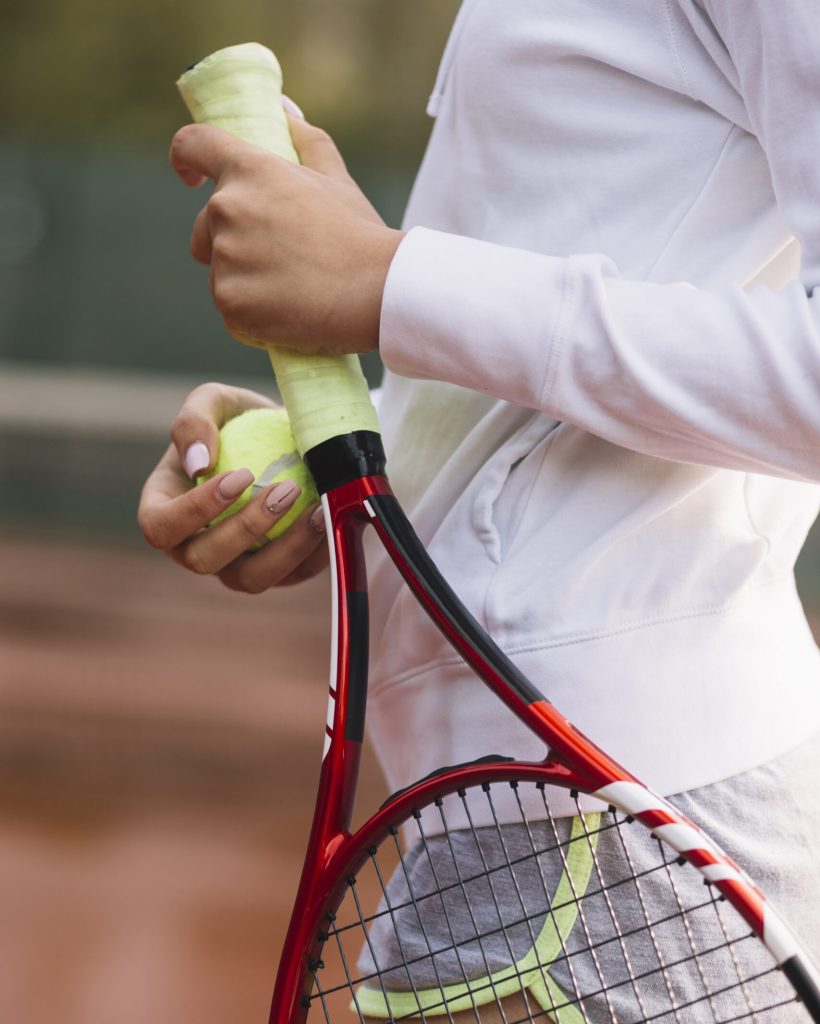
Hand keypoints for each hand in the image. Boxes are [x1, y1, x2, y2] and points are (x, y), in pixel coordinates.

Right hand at [138, 383, 327, 591]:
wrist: (286, 440)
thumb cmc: (239, 420)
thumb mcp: (214, 402)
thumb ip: (194, 420)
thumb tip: (198, 463)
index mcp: (164, 509)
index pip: (161, 526)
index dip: (193, 511)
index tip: (240, 475)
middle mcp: (193, 546)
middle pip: (204, 560)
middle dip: (245, 529)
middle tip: (285, 488)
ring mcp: (233, 566)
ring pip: (251, 579)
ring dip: (286, 548)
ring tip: (316, 509)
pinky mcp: (276, 573)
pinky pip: (293, 575)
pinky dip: (315, 551)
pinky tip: (331, 518)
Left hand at [170, 110, 404, 354]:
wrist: (378, 291)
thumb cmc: (360, 235)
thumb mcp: (335, 179)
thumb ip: (304, 140)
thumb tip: (284, 108)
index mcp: (250, 170)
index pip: (193, 145)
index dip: (185, 159)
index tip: (190, 177)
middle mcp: (228, 209)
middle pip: (204, 228)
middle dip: (229, 242)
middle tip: (279, 260)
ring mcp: (226, 258)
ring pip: (218, 273)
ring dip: (244, 282)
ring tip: (292, 289)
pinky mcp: (230, 302)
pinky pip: (229, 309)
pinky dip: (252, 315)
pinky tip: (287, 312)